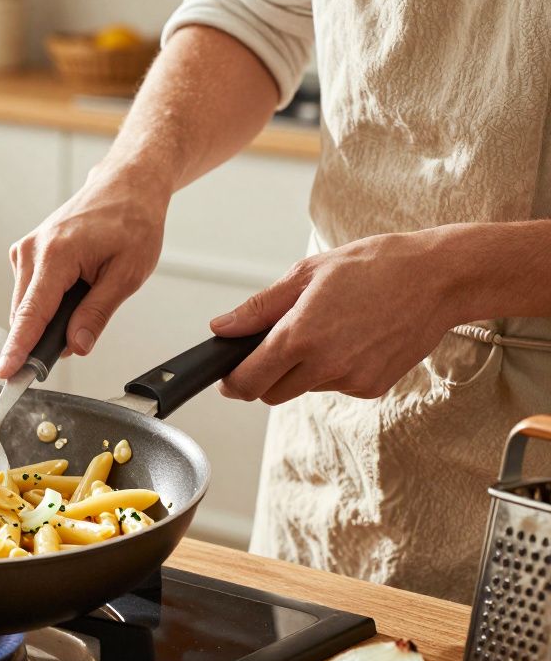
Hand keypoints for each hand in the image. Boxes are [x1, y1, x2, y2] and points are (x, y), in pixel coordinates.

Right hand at [0, 171, 168, 377]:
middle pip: (25, 315)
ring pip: (27, 306)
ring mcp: (25, 250)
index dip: (18, 349)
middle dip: (46, 336)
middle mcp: (31, 251)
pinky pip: (30, 293)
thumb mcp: (127, 274)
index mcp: (55, 255)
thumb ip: (97, 313)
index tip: (6, 374)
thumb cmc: (132, 221)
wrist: (126, 185)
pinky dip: (49, 302)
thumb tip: (76, 346)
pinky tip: (77, 286)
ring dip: (51, 317)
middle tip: (82, 336)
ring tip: (89, 293)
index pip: (30, 314)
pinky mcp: (26, 253)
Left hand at [210, 230, 462, 404]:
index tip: (227, 375)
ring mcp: (352, 380)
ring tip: (325, 328)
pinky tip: (350, 338)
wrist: (438, 278)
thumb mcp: (307, 274)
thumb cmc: (373, 266)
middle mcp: (326, 365)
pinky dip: (331, 369)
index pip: (249, 380)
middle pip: (271, 393)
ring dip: (300, 370)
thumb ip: (259, 307)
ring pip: (304, 388)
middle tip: (270, 348)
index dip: (232, 381)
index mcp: (301, 336)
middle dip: (262, 377)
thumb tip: (222, 327)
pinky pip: (336, 385)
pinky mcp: (373, 387)